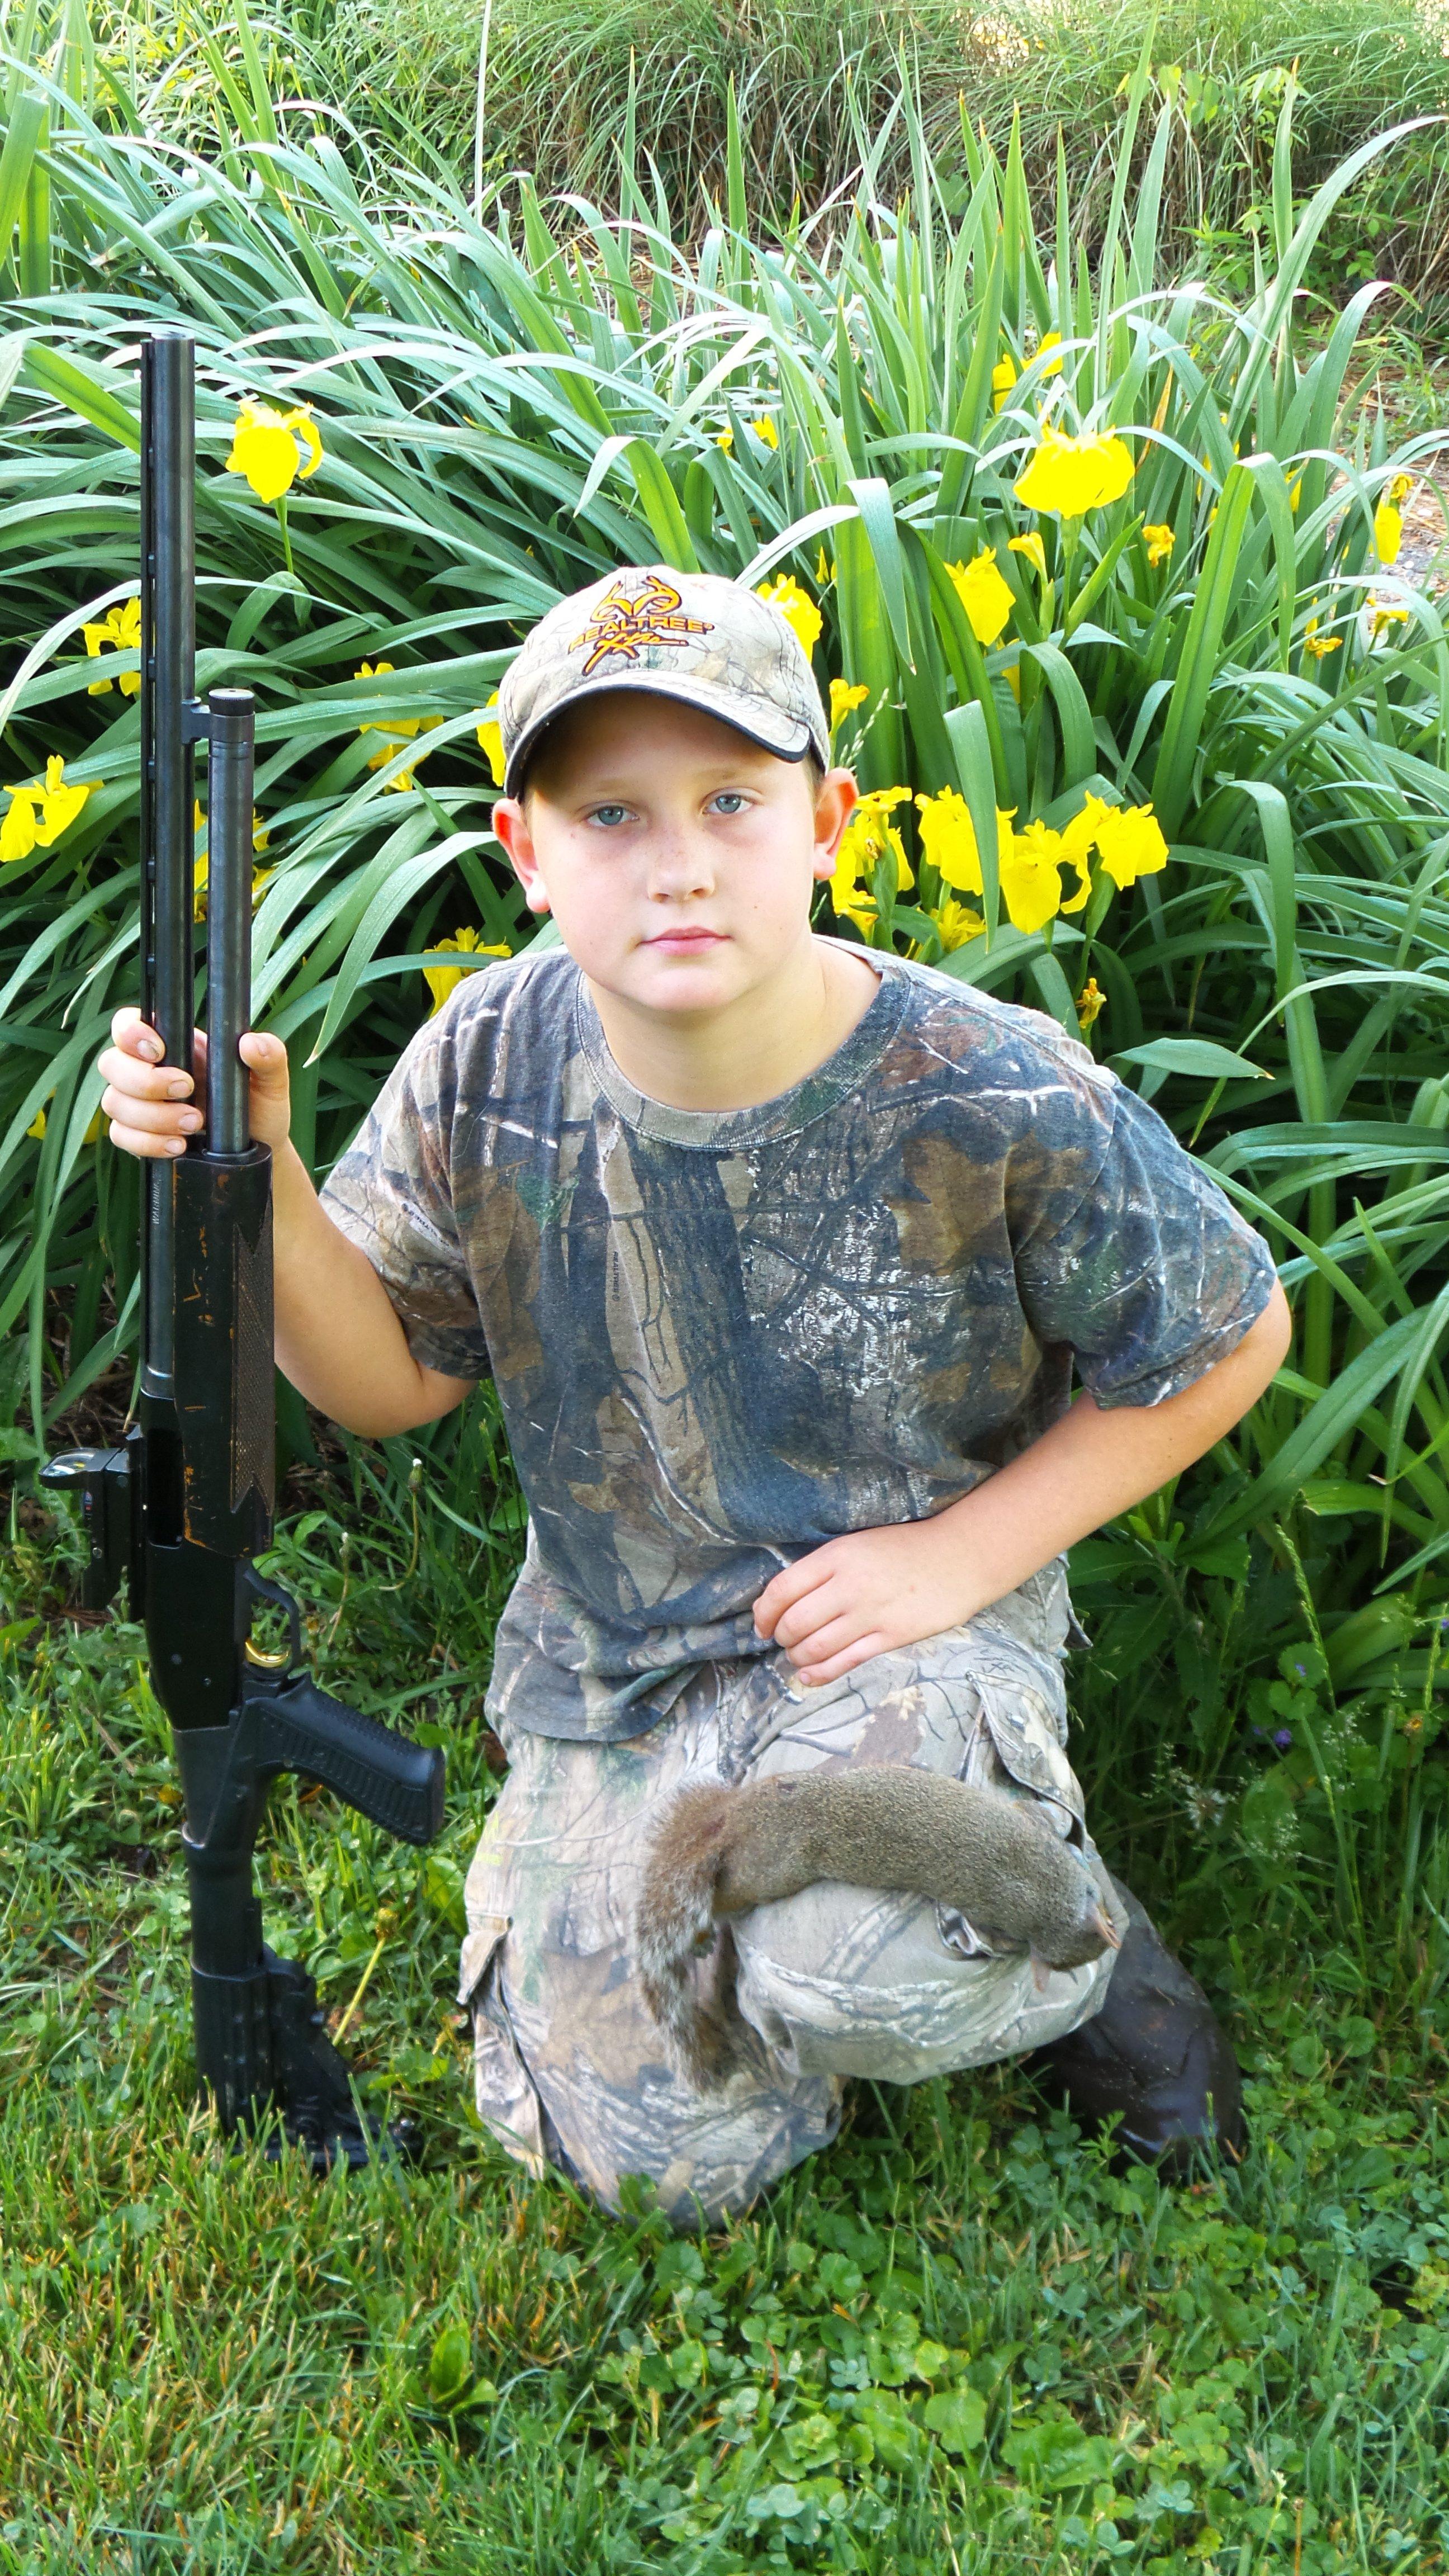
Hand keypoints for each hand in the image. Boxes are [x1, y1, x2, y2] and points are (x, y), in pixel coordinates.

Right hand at [98, 1007, 291, 1157]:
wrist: (255, 1150)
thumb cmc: (259, 1106)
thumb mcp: (271, 1081)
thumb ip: (270, 1056)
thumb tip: (252, 1043)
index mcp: (175, 1044)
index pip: (128, 1024)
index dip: (130, 1033)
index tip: (159, 1052)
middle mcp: (149, 1070)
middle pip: (111, 1063)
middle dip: (145, 1081)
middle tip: (187, 1090)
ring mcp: (139, 1103)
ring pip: (114, 1102)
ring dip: (152, 1116)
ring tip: (194, 1124)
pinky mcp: (138, 1135)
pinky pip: (120, 1136)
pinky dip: (146, 1143)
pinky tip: (178, 1146)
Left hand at [753, 1518, 974, 1687]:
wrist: (960, 1557)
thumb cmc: (905, 1548)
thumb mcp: (857, 1544)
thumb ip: (819, 1569)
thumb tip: (772, 1602)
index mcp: (837, 1556)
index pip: (782, 1589)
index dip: (763, 1612)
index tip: (762, 1623)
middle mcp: (849, 1585)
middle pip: (795, 1623)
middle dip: (781, 1637)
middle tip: (784, 1639)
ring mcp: (871, 1613)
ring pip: (815, 1647)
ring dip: (798, 1657)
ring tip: (799, 1655)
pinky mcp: (891, 1637)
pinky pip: (845, 1662)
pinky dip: (820, 1674)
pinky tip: (809, 1676)